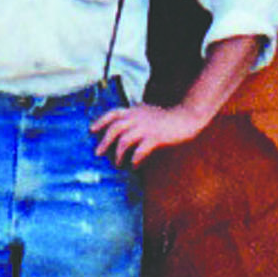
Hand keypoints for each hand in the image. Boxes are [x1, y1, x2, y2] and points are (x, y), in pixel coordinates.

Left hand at [90, 103, 206, 166]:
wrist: (186, 117)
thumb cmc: (167, 117)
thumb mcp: (147, 112)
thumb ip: (135, 117)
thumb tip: (123, 129)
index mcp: (134, 110)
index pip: (113, 113)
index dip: (100, 121)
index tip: (91, 130)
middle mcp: (137, 117)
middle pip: (114, 128)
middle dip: (104, 142)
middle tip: (97, 153)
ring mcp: (146, 127)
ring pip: (124, 141)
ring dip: (118, 154)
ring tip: (117, 164)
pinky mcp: (155, 137)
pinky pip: (139, 151)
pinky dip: (134, 160)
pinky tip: (134, 166)